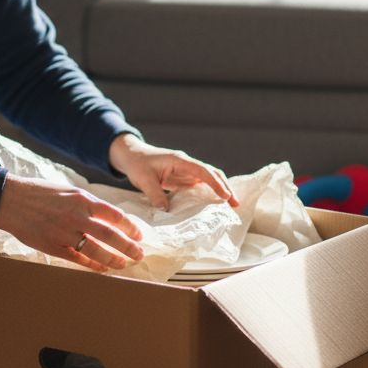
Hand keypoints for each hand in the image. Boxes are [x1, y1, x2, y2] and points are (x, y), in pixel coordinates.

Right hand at [0, 175, 144, 271]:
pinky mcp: (53, 247)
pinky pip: (78, 259)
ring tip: (124, 264)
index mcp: (83, 200)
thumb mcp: (69, 191)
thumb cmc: (41, 193)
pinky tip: (102, 268)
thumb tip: (110, 218)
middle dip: (129, 247)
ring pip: (97, 251)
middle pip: (111, 236)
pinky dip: (92, 265)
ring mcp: (65, 233)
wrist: (12, 200)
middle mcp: (77, 217)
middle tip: (139, 254)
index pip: (115, 216)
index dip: (130, 227)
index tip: (139, 235)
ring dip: (114, 260)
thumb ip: (89, 204)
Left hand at [108, 134, 238, 210]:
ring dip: (220, 191)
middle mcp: (187, 164)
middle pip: (212, 173)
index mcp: (180, 160)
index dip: (216, 183)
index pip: (203, 171)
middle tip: (235, 204)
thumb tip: (167, 211)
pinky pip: (200, 186)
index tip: (225, 196)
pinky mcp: (183, 178)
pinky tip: (213, 205)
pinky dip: (209, 194)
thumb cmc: (137, 164)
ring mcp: (186, 171)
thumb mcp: (144, 180)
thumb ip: (155, 194)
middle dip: (225, 187)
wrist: (131, 155)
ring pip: (209, 179)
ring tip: (230, 206)